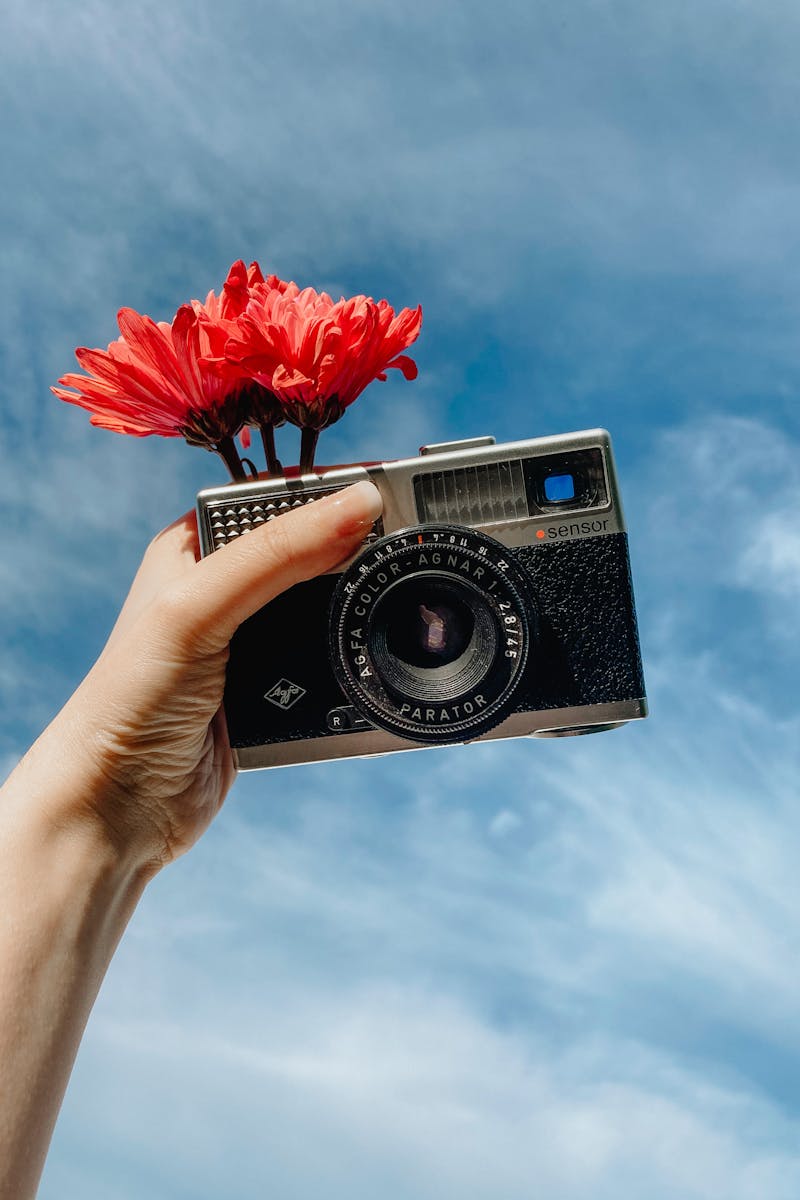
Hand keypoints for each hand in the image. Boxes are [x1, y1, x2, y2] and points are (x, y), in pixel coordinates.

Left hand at [16, 480, 382, 873]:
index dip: (329, 492)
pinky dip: (355, 659)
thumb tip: (362, 502)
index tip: (386, 493)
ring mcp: (250, 643)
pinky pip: (330, 662)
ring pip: (327, 607)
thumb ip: (278, 552)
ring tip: (397, 597)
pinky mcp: (272, 692)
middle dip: (355, 550)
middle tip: (406, 546)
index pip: (276, 498)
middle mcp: (223, 590)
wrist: (117, 811)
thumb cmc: (128, 701)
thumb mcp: (200, 608)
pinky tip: (373, 654)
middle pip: (311, 551)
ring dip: (358, 608)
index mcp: (195, 548)